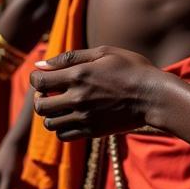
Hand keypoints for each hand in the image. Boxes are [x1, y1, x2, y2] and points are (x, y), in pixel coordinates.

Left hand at [30, 46, 161, 140]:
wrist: (153, 95)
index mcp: (79, 75)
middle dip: (39, 97)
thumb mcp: (104, 52)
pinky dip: (62, 127)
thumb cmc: (131, 68)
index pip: (39, 81)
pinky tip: (73, 116)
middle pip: (39, 105)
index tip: (43, 76)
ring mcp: (84, 117)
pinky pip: (63, 136)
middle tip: (51, 91)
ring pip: (49, 123)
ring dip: (50, 114)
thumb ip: (70, 57)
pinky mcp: (91, 131)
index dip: (36, 78)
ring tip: (62, 104)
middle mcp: (77, 98)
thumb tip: (40, 63)